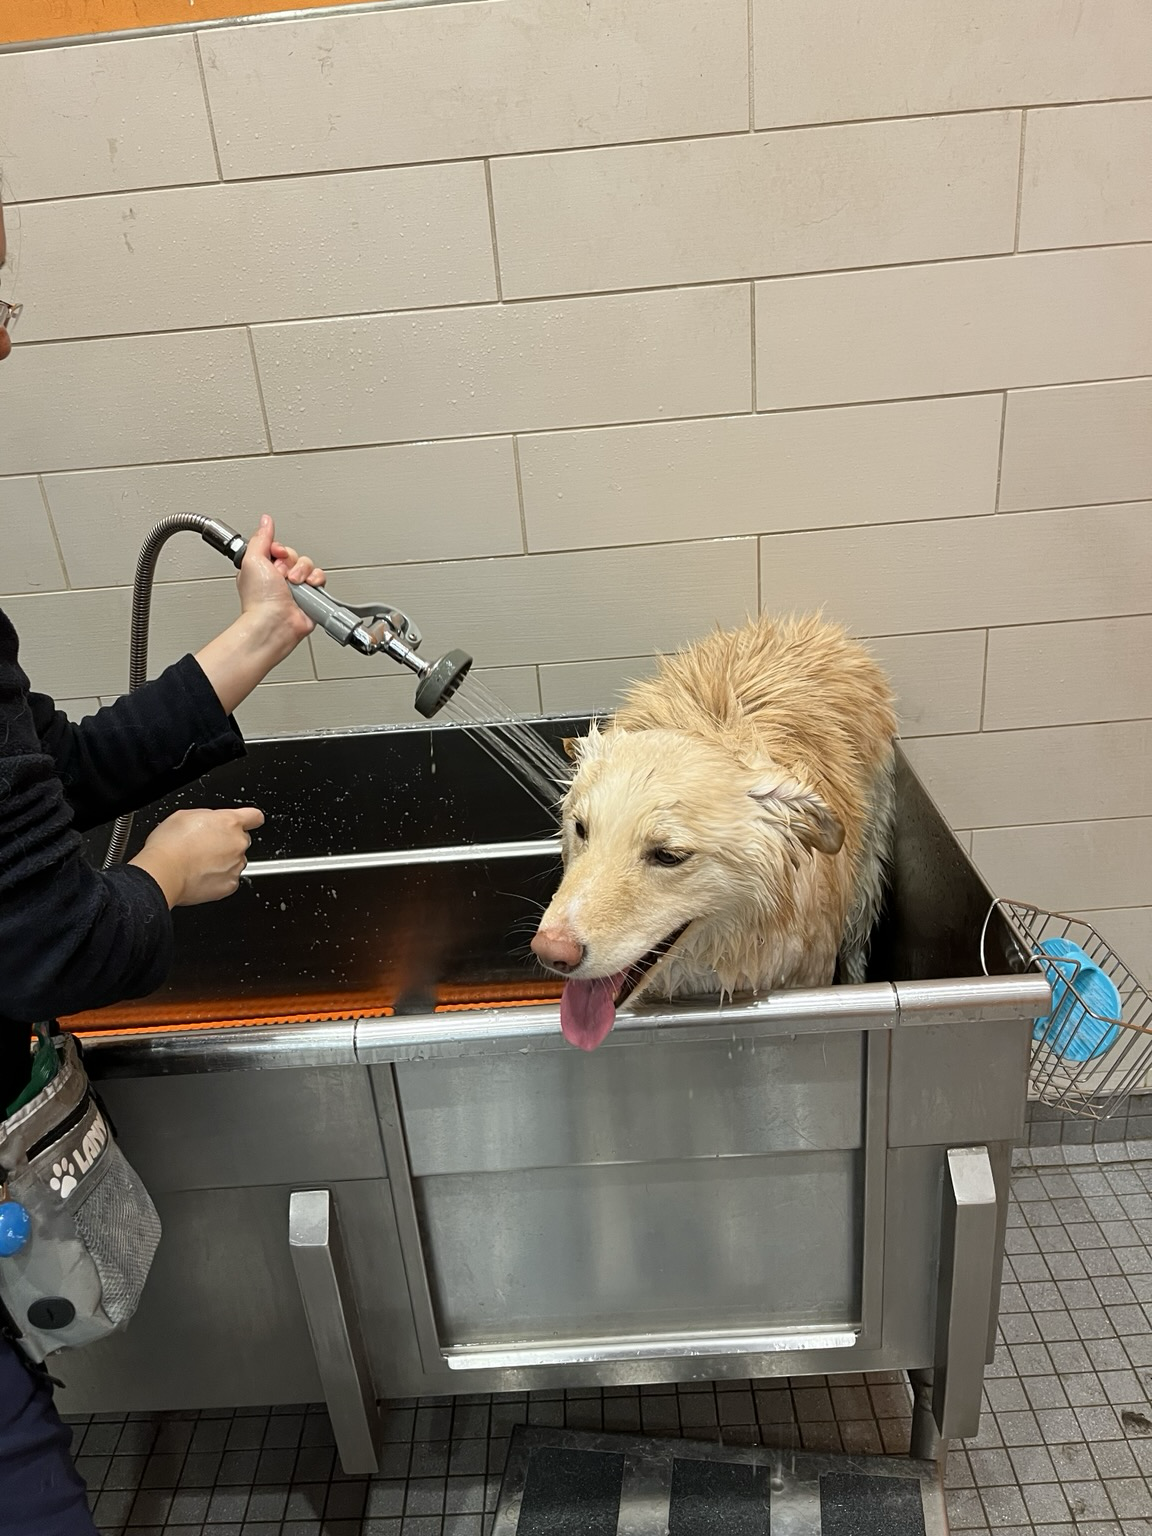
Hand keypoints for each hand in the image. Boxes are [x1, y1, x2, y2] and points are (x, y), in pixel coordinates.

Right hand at [129, 807, 264, 907]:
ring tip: (199, 863)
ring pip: (236, 861)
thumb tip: (212, 822)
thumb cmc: (169, 844)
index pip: (254, 817)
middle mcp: (238, 843)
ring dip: (224, 862)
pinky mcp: (230, 884)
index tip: (247, 823)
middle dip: (228, 843)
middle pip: (241, 841)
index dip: (250, 820)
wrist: (163, 872)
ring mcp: (236, 865)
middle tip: (206, 848)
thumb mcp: (186, 815)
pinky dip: (219, 879)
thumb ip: (209, 817)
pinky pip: (229, 880)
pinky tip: (201, 876)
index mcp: (230, 822)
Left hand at [194, 517, 327, 713]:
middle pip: (293, 555)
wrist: (275, 621)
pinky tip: (306, 588)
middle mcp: (279, 577)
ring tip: (294, 584)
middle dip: (290, 561)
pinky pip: (319, 577)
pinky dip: (315, 580)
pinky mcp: (311, 595)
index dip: (278, 549)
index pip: (278, 547)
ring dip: (302, 571)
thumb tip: (266, 521)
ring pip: (307, 564)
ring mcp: (296, 587)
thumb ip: (261, 538)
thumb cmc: (260, 599)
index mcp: (264, 568)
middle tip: (282, 574)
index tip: (275, 554)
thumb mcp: (252, 559)